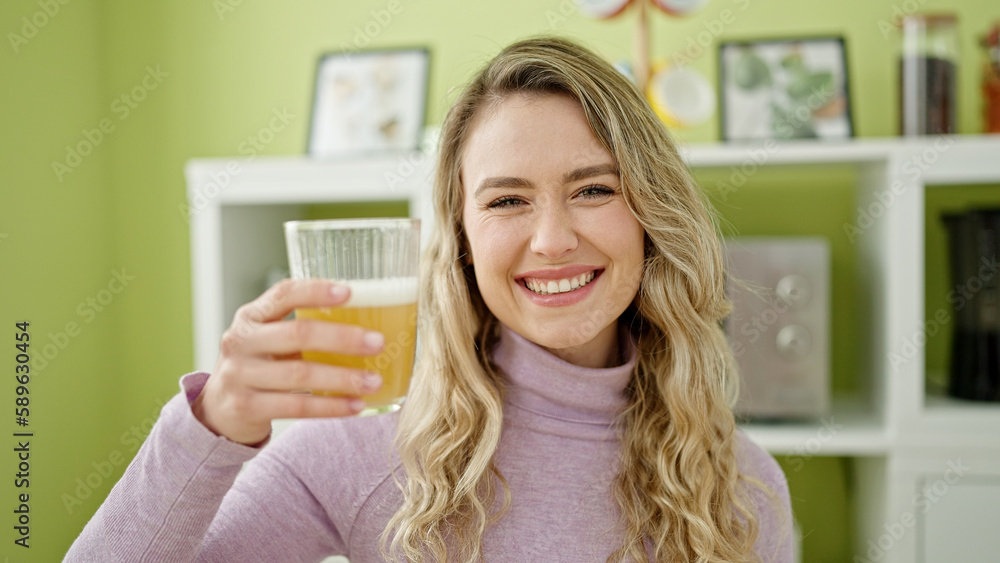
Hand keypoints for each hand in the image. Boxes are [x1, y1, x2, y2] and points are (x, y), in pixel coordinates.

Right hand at [192, 279, 384, 444]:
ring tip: (374, 381)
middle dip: (342, 338)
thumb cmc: (259, 366)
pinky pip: (296, 406)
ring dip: (342, 378)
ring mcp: (240, 375)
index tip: (349, 292)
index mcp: (252, 316)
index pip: (283, 294)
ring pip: (300, 374)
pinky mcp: (245, 406)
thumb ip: (302, 328)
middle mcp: (241, 341)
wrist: (218, 410)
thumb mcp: (268, 339)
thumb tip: (368, 325)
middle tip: (378, 342)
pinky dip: (330, 406)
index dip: (316, 290)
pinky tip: (355, 405)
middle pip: (297, 334)